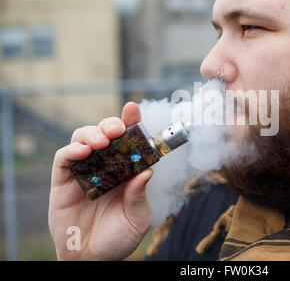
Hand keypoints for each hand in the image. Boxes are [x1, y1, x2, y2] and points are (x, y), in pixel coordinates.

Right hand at [48, 102, 152, 259]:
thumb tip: (147, 171)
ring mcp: (84, 171)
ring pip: (83, 138)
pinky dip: (72, 150)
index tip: (134, 109)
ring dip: (92, 133)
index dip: (131, 122)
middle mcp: (105, 165)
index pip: (129, 140)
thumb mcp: (138, 218)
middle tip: (117, 130)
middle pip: (106, 133)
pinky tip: (83, 152)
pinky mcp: (63, 180)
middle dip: (111, 125)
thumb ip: (140, 195)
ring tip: (102, 142)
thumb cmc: (119, 237)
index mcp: (127, 170)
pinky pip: (64, 158)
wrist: (92, 258)